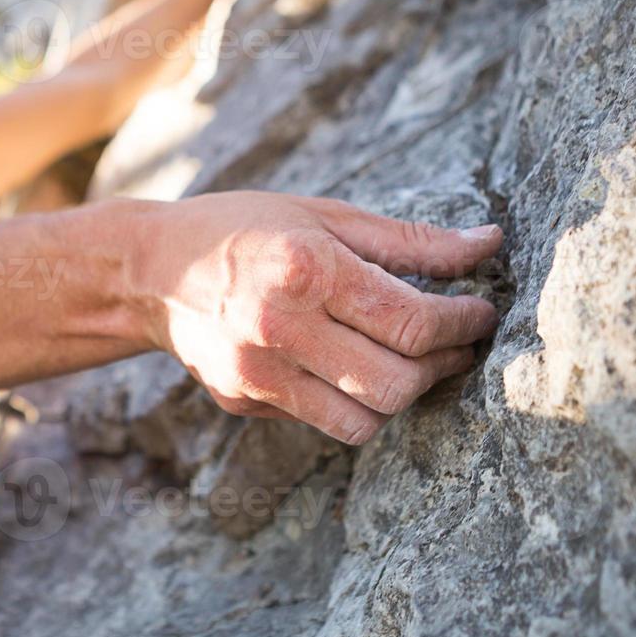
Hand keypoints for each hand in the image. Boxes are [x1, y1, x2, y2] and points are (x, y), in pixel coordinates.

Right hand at [135, 193, 502, 444]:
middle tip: (459, 344)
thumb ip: (408, 239)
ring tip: (414, 362)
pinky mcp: (242, 401)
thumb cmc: (243, 229)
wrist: (148, 271)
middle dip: (443, 367)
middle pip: (396, 383)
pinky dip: (354, 403)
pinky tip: (355, 368)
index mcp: (306, 269)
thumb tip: (486, 244)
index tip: (480, 313)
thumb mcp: (324, 215)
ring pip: (365, 420)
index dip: (463, 323)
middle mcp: (279, 327)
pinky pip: (324, 421)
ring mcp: (258, 372)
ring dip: (403, 395)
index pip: (411, 320)